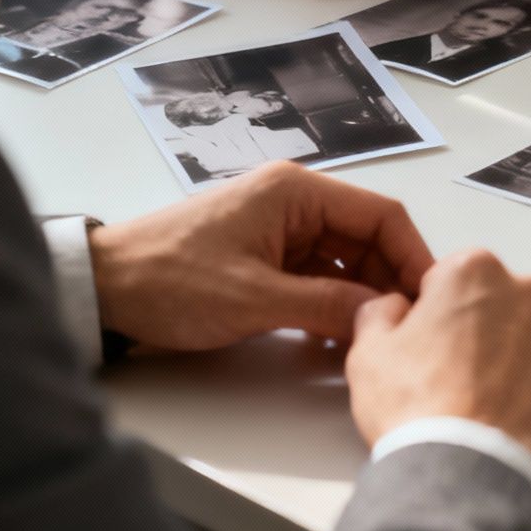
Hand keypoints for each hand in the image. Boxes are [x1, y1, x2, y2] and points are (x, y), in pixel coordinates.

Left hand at [89, 162, 432, 351]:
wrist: (101, 289)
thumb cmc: (172, 281)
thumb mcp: (256, 299)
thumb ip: (326, 305)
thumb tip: (385, 317)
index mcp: (297, 191)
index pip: (381, 214)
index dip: (413, 255)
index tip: (429, 299)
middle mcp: (294, 201)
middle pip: (367, 237)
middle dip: (388, 281)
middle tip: (404, 329)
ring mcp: (279, 229)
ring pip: (345, 261)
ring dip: (359, 297)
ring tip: (371, 340)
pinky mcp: (264, 257)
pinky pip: (317, 277)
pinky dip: (331, 304)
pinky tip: (334, 339)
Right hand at [346, 249, 530, 482]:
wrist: (466, 474)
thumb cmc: (419, 408)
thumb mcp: (369, 352)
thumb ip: (380, 312)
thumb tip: (393, 307)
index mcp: (476, 272)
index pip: (452, 278)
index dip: (436, 312)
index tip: (428, 343)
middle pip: (500, 304)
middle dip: (482, 331)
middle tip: (455, 377)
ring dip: (517, 359)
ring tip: (486, 403)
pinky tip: (514, 418)